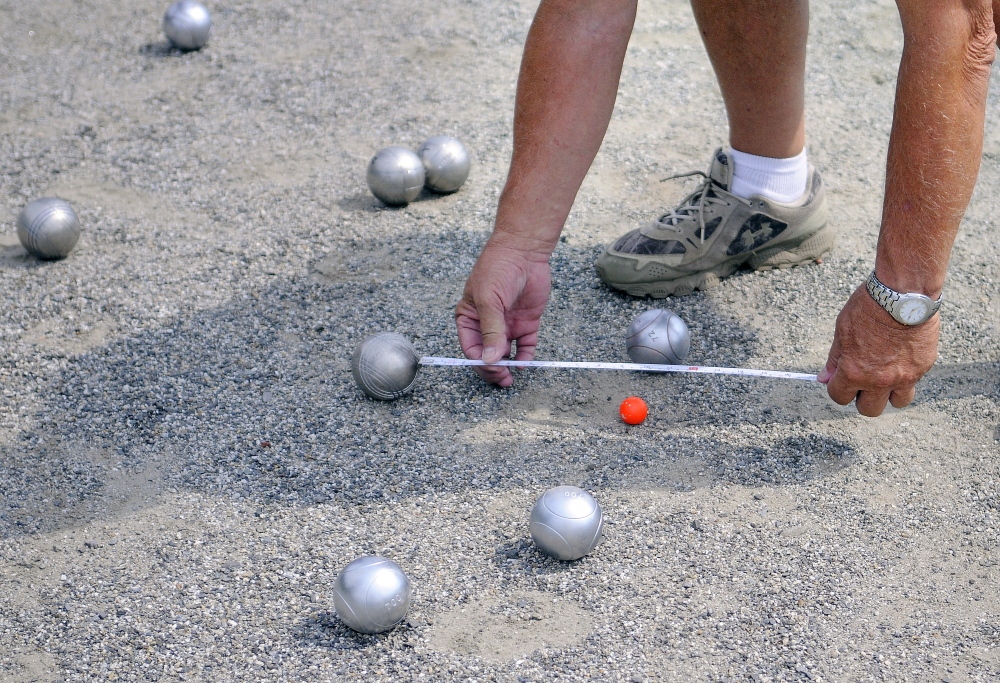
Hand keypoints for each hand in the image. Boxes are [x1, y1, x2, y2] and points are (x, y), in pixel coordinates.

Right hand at [455, 237, 551, 386]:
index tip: (492, 369)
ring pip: (505, 354)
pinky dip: (525, 356)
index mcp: (469, 318)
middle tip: (503, 379)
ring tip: (511, 378)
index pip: (471, 348)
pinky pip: (525, 346)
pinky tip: (525, 363)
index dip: (480, 362)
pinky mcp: (526, 323)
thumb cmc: (498, 269)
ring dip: (508, 367)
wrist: (525, 251)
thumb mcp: (490, 300)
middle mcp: (487, 325)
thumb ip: (491, 331)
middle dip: (493, 369)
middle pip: (487, 355)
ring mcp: (507, 325)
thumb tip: (489, 359)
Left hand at [818, 284, 938, 415]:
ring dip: (889, 394)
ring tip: (885, 376)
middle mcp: (879, 380)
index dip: (838, 389)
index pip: (840, 397)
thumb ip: (835, 359)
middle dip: (862, 398)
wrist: (904, 294)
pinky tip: (901, 359)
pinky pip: (913, 383)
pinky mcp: (923, 368)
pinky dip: (906, 378)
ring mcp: (904, 376)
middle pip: (868, 409)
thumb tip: (824, 378)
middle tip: (862, 382)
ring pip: (896, 403)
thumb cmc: (869, 308)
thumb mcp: (842, 331)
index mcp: (854, 372)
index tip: (840, 381)